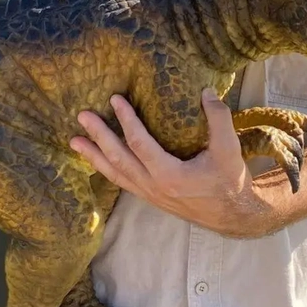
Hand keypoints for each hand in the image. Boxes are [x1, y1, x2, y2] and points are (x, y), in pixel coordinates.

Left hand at [70, 89, 272, 236]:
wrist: (232, 215)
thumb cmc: (229, 181)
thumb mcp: (229, 149)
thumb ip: (218, 118)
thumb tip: (205, 91)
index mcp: (170, 176)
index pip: (139, 144)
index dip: (126, 121)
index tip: (115, 100)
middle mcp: (153, 187)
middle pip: (118, 159)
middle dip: (98, 136)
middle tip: (82, 116)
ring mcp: (149, 194)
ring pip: (115, 174)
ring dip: (93, 156)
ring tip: (74, 141)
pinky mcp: (149, 196)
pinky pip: (121, 181)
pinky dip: (105, 168)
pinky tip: (95, 159)